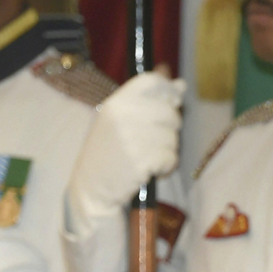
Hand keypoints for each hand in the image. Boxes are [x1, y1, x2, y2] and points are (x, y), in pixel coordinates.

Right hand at [69, 71, 183, 213]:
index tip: (174, 101)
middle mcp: (123, 116)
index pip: (150, 82)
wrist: (92, 189)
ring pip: (172, 137)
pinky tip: (151, 170)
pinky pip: (170, 157)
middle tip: (153, 142)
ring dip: (167, 150)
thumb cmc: (108, 154)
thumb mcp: (120, 122)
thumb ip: (149, 102)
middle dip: (170, 129)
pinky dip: (166, 166)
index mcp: (115, 103)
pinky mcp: (141, 161)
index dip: (168, 89)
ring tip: (147, 158)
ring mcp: (132, 138)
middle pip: (169, 112)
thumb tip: (181, 85)